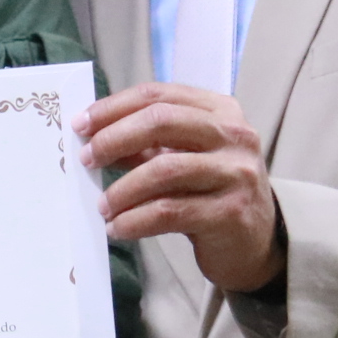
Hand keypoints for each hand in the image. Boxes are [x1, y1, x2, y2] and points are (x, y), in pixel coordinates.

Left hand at [77, 81, 281, 292]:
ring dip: (122, 188)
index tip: (80, 124)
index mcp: (220, 111)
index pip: (158, 95)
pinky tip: (118, 228)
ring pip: (164, 169)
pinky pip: (170, 211)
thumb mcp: (183, 157)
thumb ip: (145, 144)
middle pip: (162, 121)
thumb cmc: (211, 192)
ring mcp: (237, 173)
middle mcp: (234, 135)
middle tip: (86, 159)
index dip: (114, 107)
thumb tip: (91, 136)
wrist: (256, 242)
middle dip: (114, 138)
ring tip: (102, 206)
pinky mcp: (232, 212)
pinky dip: (135, 220)